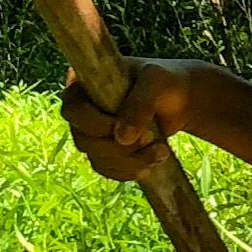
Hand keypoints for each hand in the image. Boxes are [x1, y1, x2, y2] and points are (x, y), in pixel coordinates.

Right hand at [61, 57, 199, 184]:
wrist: (179, 100)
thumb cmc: (164, 82)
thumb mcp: (156, 82)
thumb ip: (140, 103)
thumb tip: (121, 138)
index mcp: (86, 86)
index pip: (72, 109)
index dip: (93, 123)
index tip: (120, 124)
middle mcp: (83, 112)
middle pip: (83, 140)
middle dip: (118, 146)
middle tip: (150, 137)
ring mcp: (93, 134)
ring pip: (98, 159)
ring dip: (130, 161)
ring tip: (161, 150)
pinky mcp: (106, 152)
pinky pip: (109, 170)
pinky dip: (131, 170)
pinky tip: (155, 160)